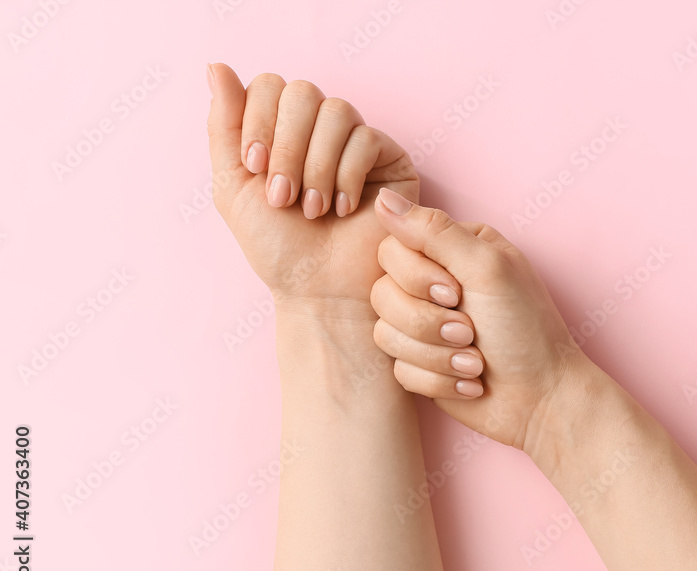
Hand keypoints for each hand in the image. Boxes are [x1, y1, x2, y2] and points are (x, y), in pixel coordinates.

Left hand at [206, 63, 417, 310]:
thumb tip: (216, 65)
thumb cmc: (279, 247)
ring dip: (317, 166)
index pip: (268, 86)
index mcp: (280, 129)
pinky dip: (348, 176)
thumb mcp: (233, 185)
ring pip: (335, 112)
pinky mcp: (390, 159)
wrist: (320, 290)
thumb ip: (223, 125)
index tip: (255, 169)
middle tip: (283, 196)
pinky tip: (345, 209)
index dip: (258, 122)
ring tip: (314, 210)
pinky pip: (367, 139)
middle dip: (287, 147)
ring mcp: (356, 141)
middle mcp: (318, 129)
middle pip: (301, 92)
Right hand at [368, 188, 597, 457]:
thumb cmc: (525, 330)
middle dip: (426, 321)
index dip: (415, 276)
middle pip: (382, 293)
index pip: (392, 248)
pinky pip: (397, 369)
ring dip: (435, 354)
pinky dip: (437, 379)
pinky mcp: (420, 363)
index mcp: (452, 251)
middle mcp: (434, 284)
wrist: (541, 398)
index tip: (455, 293)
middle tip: (470, 332)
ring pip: (385, 334)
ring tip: (475, 362)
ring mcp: (424, 325)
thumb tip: (383, 199)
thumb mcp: (487, 269)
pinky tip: (470, 381)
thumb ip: (433, 231)